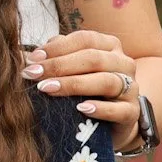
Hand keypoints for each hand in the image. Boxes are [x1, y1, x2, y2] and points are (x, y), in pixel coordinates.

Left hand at [24, 31, 141, 149]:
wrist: (109, 122)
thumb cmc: (84, 89)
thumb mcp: (70, 70)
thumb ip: (55, 57)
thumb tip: (30, 55)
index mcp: (108, 46)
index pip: (84, 39)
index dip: (57, 48)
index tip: (32, 59)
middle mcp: (123, 63)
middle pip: (93, 58)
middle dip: (59, 66)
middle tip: (33, 75)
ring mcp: (131, 88)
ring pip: (107, 81)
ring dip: (74, 84)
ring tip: (48, 89)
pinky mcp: (132, 112)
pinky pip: (119, 110)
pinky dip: (100, 109)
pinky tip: (81, 109)